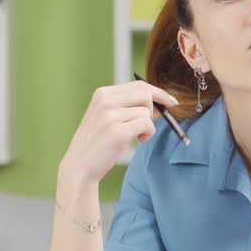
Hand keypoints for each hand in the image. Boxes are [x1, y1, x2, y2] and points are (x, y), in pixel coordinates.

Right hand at [58, 80, 179, 187]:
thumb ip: (125, 105)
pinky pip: (147, 124)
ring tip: (137, 136)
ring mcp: (110, 115)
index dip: (158, 93)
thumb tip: (158, 100)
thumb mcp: (106, 116)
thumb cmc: (97, 143)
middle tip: (148, 124)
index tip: (171, 101)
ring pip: (147, 112)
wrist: (79, 166)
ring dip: (148, 126)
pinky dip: (148, 133)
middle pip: (145, 94)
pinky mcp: (117, 131)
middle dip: (154, 109)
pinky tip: (139, 140)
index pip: (138, 85)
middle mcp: (105, 100)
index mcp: (102, 94)